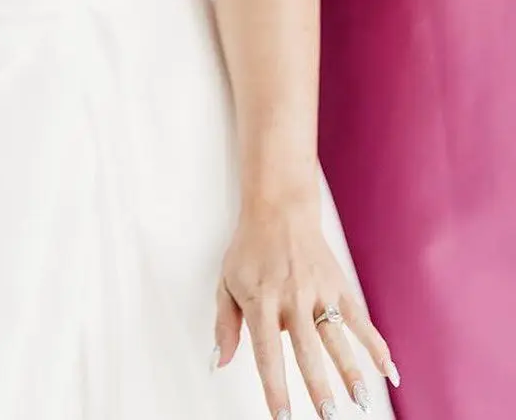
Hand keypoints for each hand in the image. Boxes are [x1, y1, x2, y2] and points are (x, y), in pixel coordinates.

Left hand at [214, 195, 396, 417]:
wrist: (279, 209)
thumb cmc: (250, 249)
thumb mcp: (227, 282)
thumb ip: (225, 325)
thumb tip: (219, 362)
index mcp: (261, 301)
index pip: (268, 352)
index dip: (275, 387)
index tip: (283, 417)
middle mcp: (292, 298)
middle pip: (307, 351)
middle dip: (318, 388)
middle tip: (327, 417)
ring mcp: (318, 291)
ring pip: (337, 338)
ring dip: (350, 372)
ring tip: (361, 402)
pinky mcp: (338, 285)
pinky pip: (360, 319)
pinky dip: (376, 345)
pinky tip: (390, 370)